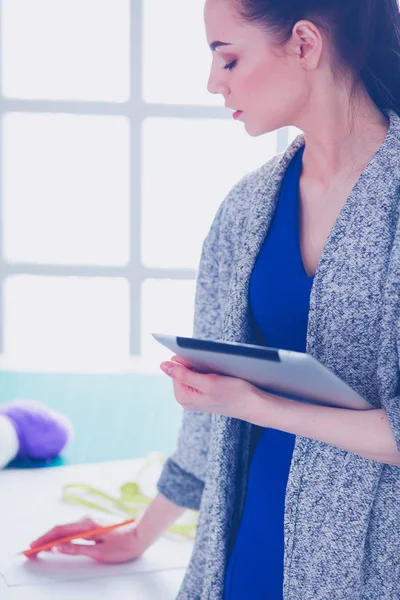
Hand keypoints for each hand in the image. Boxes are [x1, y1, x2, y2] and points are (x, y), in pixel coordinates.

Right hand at [27, 516, 143, 563]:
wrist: (141, 535)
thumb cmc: (123, 546)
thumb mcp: (99, 552)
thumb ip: (77, 549)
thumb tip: (59, 547)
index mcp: (87, 524)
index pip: (59, 531)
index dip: (44, 539)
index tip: (32, 548)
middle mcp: (87, 519)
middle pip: (60, 528)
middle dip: (45, 539)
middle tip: (32, 551)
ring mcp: (90, 520)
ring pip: (66, 528)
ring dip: (52, 537)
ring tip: (41, 547)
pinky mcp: (94, 523)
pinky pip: (73, 528)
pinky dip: (62, 535)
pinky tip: (58, 542)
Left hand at [160, 355, 262, 420]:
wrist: (253, 404)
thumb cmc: (233, 394)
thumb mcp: (207, 382)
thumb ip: (183, 374)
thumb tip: (162, 365)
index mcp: (182, 396)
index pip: (175, 369)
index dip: (188, 361)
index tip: (202, 362)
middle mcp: (186, 399)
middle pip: (182, 371)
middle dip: (194, 365)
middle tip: (212, 369)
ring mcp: (195, 397)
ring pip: (192, 373)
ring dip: (202, 368)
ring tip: (217, 374)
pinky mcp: (204, 394)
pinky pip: (200, 377)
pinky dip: (207, 373)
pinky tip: (219, 376)